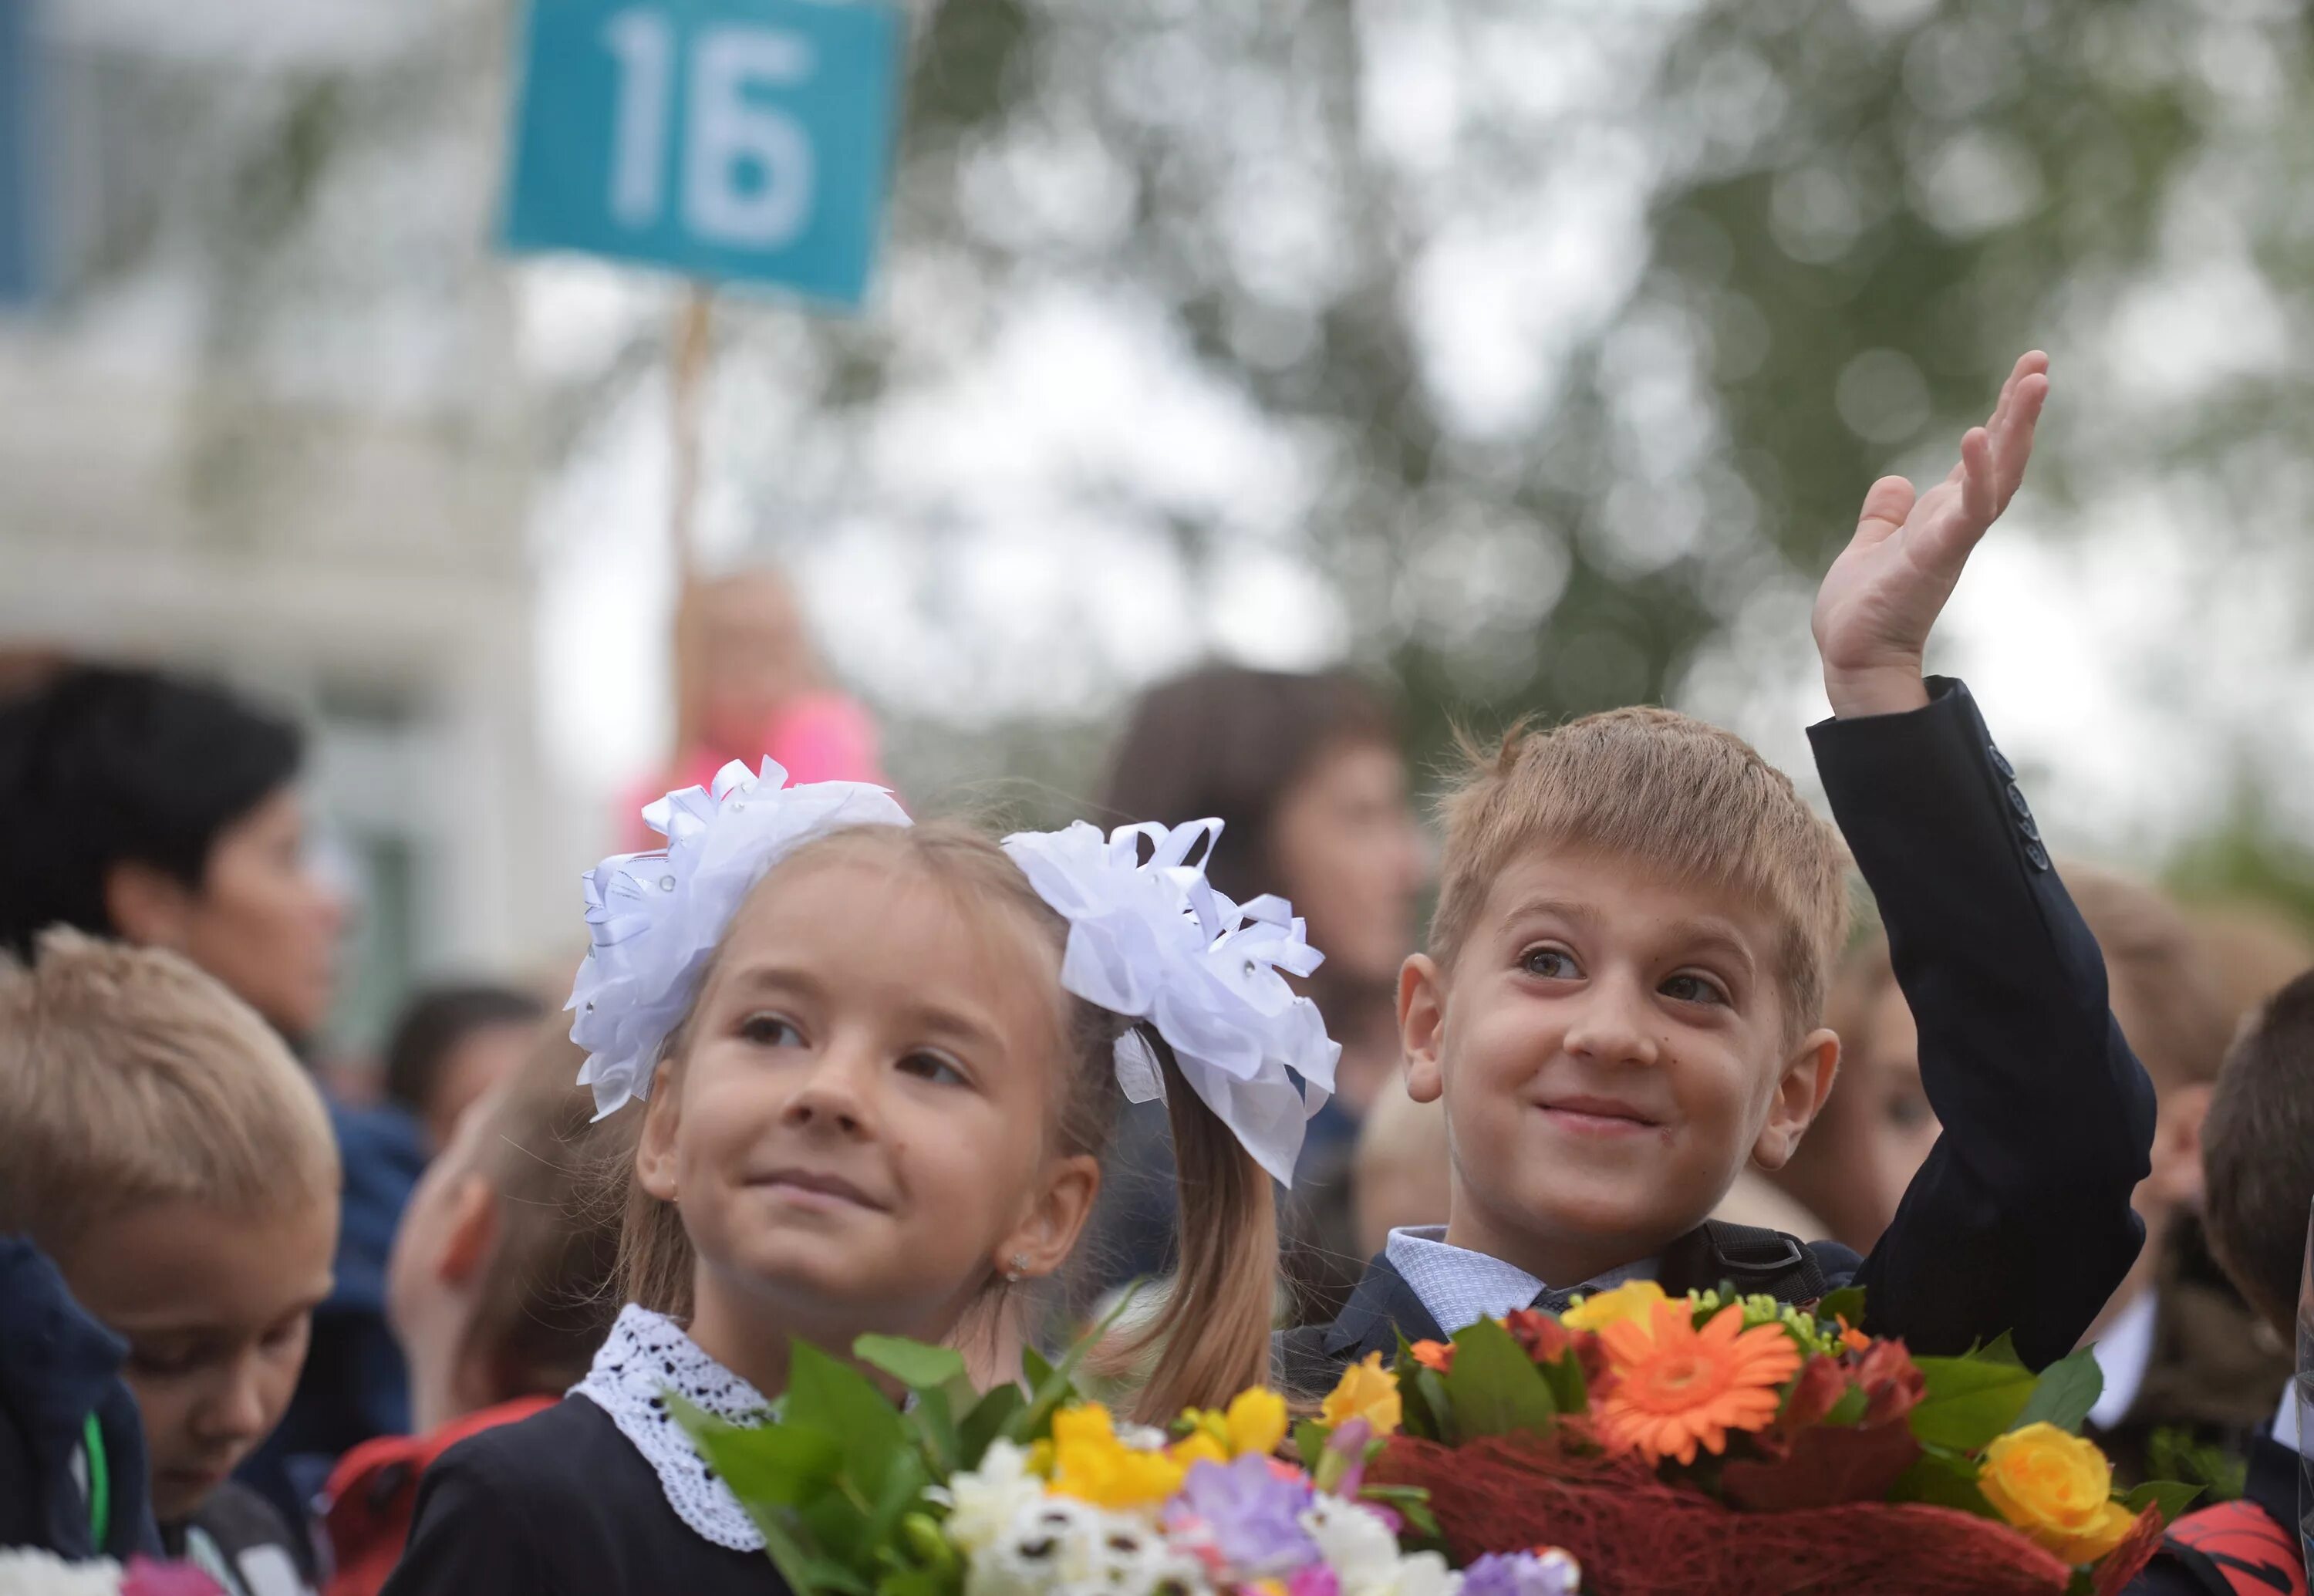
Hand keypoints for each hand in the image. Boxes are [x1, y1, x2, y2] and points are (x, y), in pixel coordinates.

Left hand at [1812, 351, 2049, 717]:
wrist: (1853, 658)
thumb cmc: (1863, 611)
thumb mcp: (1872, 545)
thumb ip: (1886, 514)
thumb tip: (1895, 482)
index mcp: (1943, 517)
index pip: (1984, 457)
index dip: (2004, 415)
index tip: (2026, 371)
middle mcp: (1957, 524)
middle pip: (2002, 457)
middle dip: (2021, 410)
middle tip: (2039, 363)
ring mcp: (1951, 539)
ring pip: (1998, 477)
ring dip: (2015, 430)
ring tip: (2031, 383)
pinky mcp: (1936, 556)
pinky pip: (1966, 511)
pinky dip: (1976, 475)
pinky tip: (1977, 436)